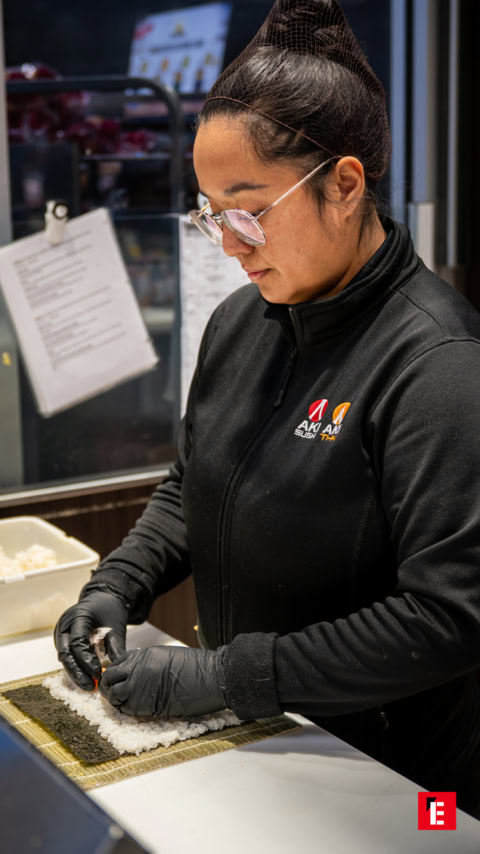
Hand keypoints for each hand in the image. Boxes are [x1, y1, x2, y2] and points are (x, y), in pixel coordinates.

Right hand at [54, 591, 128, 690]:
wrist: (102, 599)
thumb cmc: (109, 611)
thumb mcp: (115, 627)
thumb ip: (116, 648)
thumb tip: (118, 670)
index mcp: (78, 616)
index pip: (77, 642)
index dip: (86, 660)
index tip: (97, 674)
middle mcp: (64, 624)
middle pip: (65, 653)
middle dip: (77, 672)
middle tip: (90, 686)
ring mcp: (61, 632)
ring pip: (64, 656)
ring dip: (75, 672)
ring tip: (88, 685)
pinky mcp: (62, 639)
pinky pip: (66, 655)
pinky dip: (75, 666)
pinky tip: (84, 677)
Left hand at [100, 645, 226, 717]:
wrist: (211, 677)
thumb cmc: (195, 666)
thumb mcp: (166, 656)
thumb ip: (147, 662)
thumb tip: (135, 672)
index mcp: (144, 655)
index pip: (117, 664)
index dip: (114, 673)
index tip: (115, 679)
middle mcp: (138, 669)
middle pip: (110, 679)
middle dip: (108, 686)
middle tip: (111, 692)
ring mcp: (141, 687)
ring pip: (114, 696)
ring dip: (115, 700)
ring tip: (121, 702)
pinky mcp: (147, 705)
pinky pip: (127, 709)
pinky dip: (126, 710)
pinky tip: (132, 708)